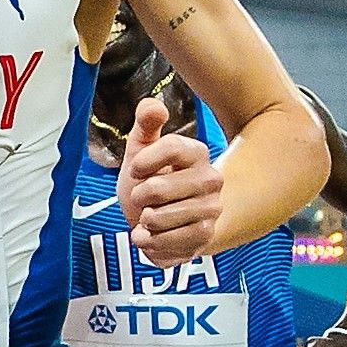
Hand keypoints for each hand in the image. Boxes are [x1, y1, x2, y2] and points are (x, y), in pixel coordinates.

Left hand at [116, 97, 220, 265]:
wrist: (161, 224)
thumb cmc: (149, 183)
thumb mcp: (141, 150)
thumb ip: (146, 124)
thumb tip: (154, 105)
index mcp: (196, 152)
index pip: (171, 147)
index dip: (143, 161)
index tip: (135, 169)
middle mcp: (211, 178)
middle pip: (158, 187)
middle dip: (139, 196)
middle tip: (143, 199)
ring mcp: (211, 208)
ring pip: (160, 216)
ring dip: (144, 221)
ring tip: (149, 218)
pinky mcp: (206, 235)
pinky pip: (168, 240)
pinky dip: (150, 241)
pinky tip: (151, 236)